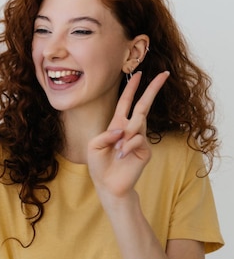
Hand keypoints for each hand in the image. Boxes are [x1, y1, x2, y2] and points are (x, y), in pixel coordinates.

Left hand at [87, 71, 169, 200]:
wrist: (107, 184)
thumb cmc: (99, 164)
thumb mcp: (94, 146)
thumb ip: (106, 135)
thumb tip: (123, 129)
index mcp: (117, 125)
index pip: (126, 102)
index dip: (132, 88)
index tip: (139, 74)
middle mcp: (130, 130)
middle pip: (143, 105)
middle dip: (152, 89)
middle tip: (163, 74)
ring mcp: (140, 140)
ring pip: (138, 125)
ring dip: (126, 135)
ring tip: (118, 150)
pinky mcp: (145, 151)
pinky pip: (138, 140)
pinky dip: (128, 146)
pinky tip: (121, 155)